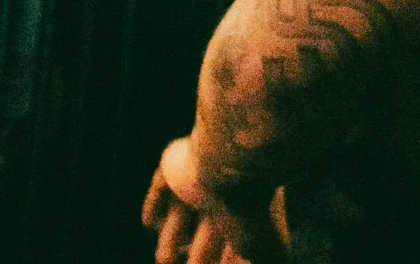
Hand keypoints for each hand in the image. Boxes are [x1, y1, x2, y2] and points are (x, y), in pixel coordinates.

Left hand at [142, 137, 282, 263]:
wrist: (233, 167)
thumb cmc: (254, 212)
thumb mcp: (270, 251)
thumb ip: (269, 259)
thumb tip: (253, 261)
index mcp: (251, 210)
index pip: (236, 241)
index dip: (229, 259)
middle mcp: (225, 193)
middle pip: (209, 229)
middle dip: (200, 254)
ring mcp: (200, 178)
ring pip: (183, 211)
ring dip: (171, 237)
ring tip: (164, 260)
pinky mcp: (176, 164)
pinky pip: (161, 185)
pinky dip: (154, 203)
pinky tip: (148, 222)